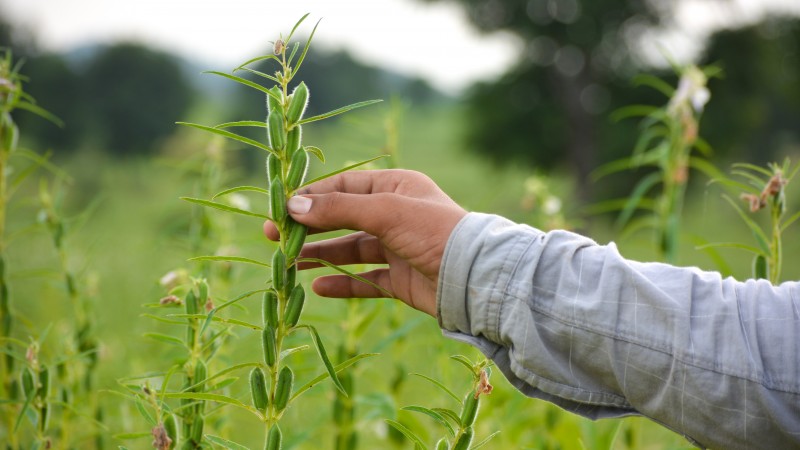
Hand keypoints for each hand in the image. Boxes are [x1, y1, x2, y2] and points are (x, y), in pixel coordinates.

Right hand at [263, 169, 466, 316]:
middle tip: (273, 237)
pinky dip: (342, 284)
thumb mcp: (385, 211)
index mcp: (396, 187)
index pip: (344, 188)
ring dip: (321, 255)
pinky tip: (318, 288)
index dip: (311, 197)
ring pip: (351, 250)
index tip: (280, 208)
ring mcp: (398, 248)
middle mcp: (396, 215)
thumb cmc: (434, 231)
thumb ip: (338, 209)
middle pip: (343, 219)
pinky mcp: (401, 279)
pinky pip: (365, 280)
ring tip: (290, 264)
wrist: (474, 278)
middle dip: (309, 227)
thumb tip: (293, 205)